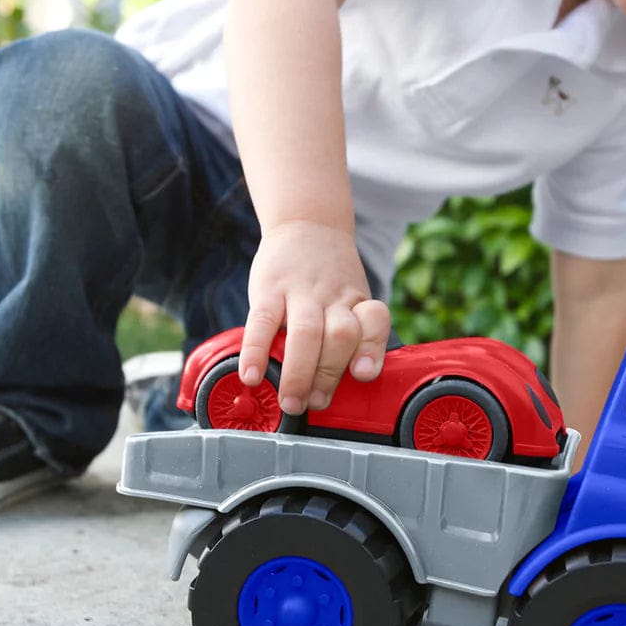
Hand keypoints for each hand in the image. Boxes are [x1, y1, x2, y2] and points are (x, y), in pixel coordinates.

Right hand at [239, 221, 391, 414]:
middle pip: (340, 336)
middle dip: (328, 375)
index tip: (362, 374)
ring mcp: (301, 292)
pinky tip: (252, 374)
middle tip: (315, 403)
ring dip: (298, 373)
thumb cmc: (330, 276)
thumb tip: (333, 386)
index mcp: (357, 302)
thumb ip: (350, 335)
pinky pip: (262, 321)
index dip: (371, 348)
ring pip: (306, 334)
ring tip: (290, 402)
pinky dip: (256, 351)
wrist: (306, 223)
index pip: (374, 322)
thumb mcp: (351, 297)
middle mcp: (333, 297)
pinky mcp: (269, 288)